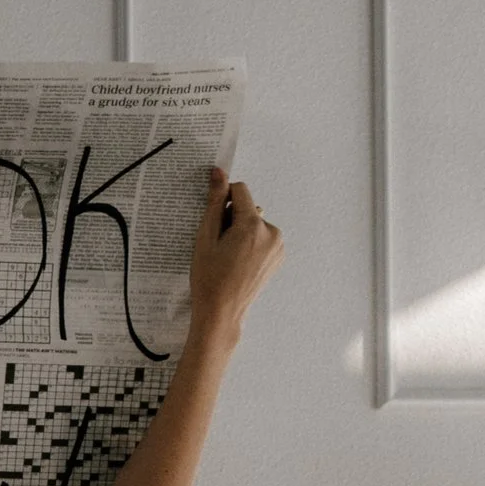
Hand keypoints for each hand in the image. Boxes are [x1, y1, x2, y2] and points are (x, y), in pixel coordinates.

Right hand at [187, 166, 282, 348]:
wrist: (221, 311)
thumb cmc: (209, 278)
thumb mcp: (205, 237)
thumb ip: (215, 202)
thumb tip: (219, 174)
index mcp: (253, 225)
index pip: (241, 191)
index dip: (224, 199)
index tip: (213, 217)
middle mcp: (271, 232)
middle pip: (249, 209)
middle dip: (232, 220)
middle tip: (217, 245)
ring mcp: (278, 246)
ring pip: (256, 224)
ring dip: (242, 232)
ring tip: (227, 257)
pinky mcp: (279, 256)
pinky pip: (263, 239)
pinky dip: (250, 244)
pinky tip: (238, 262)